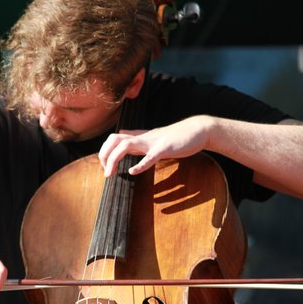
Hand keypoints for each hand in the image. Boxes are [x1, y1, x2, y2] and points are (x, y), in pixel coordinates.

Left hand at [98, 116, 212, 176]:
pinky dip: (140, 164)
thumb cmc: (176, 136)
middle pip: (114, 140)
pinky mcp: (165, 148)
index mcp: (139, 137)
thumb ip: (136, 136)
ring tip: (111, 173)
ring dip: (114, 159)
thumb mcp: (152, 136)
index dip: (104, 151)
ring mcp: (153, 142)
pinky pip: (150, 156)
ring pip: (126, 145)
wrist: (198, 130)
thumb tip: (122, 132)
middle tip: (105, 172)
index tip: (104, 166)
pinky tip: (132, 172)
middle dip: (104, 155)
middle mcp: (143, 137)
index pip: (114, 139)